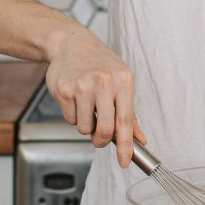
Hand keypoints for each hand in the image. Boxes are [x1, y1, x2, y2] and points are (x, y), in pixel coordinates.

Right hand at [45, 33, 145, 167]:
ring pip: (85, 127)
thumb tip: (140, 139)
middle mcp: (104, 83)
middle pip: (105, 129)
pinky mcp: (64, 90)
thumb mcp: (121, 81)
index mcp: (123, 81)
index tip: (125, 161)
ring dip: (86, 125)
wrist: (71, 43)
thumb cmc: (100, 63)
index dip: (126, 145)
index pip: (126, 121)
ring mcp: (82, 86)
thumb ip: (130, 113)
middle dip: (101, 140)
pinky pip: (70, 119)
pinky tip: (75, 99)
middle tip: (99, 138)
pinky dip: (74, 115)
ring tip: (86, 106)